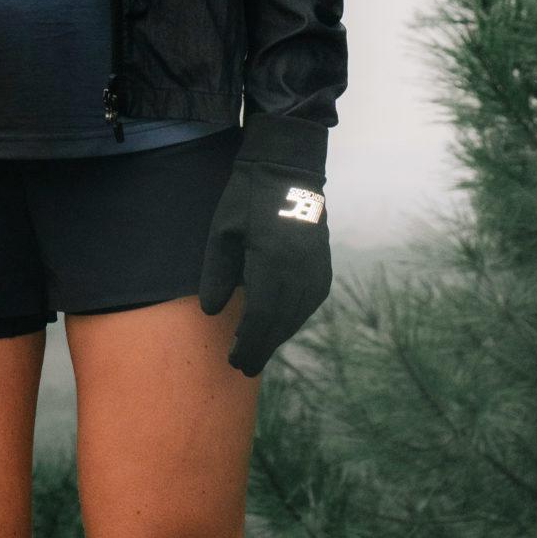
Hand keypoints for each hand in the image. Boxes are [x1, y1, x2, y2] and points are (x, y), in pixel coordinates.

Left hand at [198, 113, 331, 376]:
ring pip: (297, 317)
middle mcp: (299, 272)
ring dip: (277, 336)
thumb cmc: (247, 197)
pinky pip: (309, 304)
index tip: (233, 361)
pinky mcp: (324, 267)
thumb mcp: (222, 232)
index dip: (247, 342)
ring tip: (258, 352)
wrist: (288, 169)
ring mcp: (316, 270)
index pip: (260, 317)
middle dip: (261, 347)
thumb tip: (212, 312)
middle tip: (243, 368)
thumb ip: (217, 274)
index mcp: (271, 263)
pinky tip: (279, 327)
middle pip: (280, 323)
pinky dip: (293, 320)